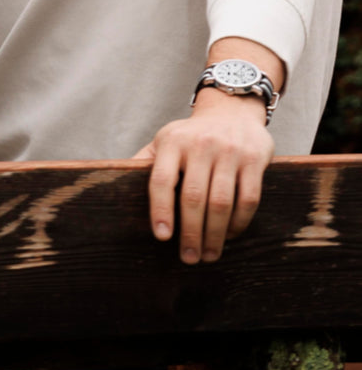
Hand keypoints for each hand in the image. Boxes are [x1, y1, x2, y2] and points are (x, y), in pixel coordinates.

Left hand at [133, 89, 274, 263]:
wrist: (231, 112)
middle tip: (189, 258)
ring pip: (221, 203)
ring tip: (209, 254)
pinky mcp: (254, 160)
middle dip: (190, 233)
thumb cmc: (191, 136)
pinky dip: (238, 223)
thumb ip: (145, 161)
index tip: (162, 237)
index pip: (162, 179)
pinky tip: (230, 235)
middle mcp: (200, 145)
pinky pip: (248, 199)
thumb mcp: (165, 141)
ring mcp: (229, 151)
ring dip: (215, 235)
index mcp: (173, 142)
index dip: (160, 209)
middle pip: (193, 197)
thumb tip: (115, 183)